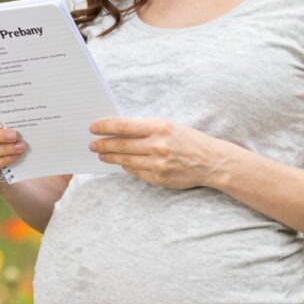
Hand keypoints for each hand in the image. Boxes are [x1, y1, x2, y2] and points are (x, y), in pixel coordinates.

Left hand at [88, 117, 222, 189]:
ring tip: (101, 154)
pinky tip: (121, 163)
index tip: (93, 127)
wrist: (212, 161)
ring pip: (125, 161)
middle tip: (92, 144)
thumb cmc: (189, 140)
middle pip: (121, 145)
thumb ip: (146, 128)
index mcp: (160, 127)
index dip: (106, 126)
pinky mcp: (159, 178)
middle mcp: (158, 145)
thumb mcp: (169, 126)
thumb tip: (119, 131)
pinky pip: (136, 172)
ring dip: (110, 157)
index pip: (124, 125)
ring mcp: (158, 164)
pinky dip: (127, 167)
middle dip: (103, 144)